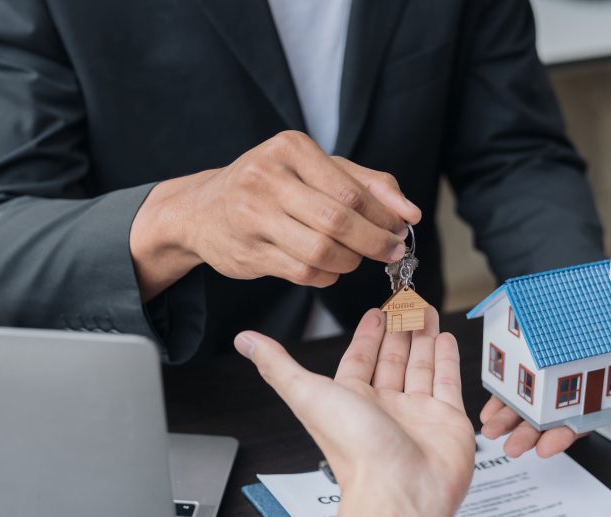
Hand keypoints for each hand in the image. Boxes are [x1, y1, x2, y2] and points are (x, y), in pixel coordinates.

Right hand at [130, 130, 421, 300]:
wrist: (202, 210)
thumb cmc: (272, 185)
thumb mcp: (316, 169)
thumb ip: (367, 183)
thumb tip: (408, 212)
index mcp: (290, 148)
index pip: (352, 189)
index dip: (384, 215)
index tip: (401, 228)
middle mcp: (266, 177)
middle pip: (339, 221)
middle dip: (374, 242)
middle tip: (390, 251)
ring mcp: (252, 216)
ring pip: (322, 251)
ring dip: (350, 261)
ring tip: (355, 258)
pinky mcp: (248, 252)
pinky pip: (303, 272)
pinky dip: (326, 275)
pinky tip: (328, 268)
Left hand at [235, 308, 475, 516]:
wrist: (399, 490)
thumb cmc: (354, 450)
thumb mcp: (307, 394)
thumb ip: (278, 365)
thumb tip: (246, 342)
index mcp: (350, 401)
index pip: (359, 359)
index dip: (367, 335)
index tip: (376, 312)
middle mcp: (384, 407)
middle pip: (391, 359)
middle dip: (398, 329)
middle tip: (406, 301)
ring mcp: (417, 413)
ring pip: (420, 366)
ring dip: (423, 337)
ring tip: (426, 309)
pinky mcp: (447, 420)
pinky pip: (447, 383)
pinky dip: (447, 359)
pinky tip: (445, 338)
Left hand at [480, 344, 610, 457]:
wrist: (594, 301)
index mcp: (589, 401)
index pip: (574, 425)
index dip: (560, 438)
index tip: (546, 448)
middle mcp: (564, 397)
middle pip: (544, 422)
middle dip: (527, 436)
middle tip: (513, 447)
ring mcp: (543, 384)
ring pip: (523, 408)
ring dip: (507, 421)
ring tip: (492, 430)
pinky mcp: (526, 367)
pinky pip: (510, 387)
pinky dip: (499, 399)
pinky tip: (488, 410)